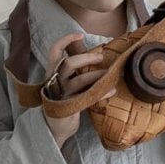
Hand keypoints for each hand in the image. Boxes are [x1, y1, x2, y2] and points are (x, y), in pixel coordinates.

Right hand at [41, 32, 116, 147]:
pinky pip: (87, 97)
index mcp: (52, 73)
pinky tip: (112, 91)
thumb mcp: (66, 84)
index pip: (54, 53)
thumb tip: (97, 59)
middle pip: (67, 64)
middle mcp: (55, 82)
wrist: (54, 128)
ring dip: (97, 76)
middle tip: (101, 57)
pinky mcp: (70, 107)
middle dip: (86, 58)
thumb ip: (75, 73)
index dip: (64, 41)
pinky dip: (101, 93)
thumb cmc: (65, 102)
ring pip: (79, 81)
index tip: (80, 35)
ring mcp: (61, 95)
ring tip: (111, 75)